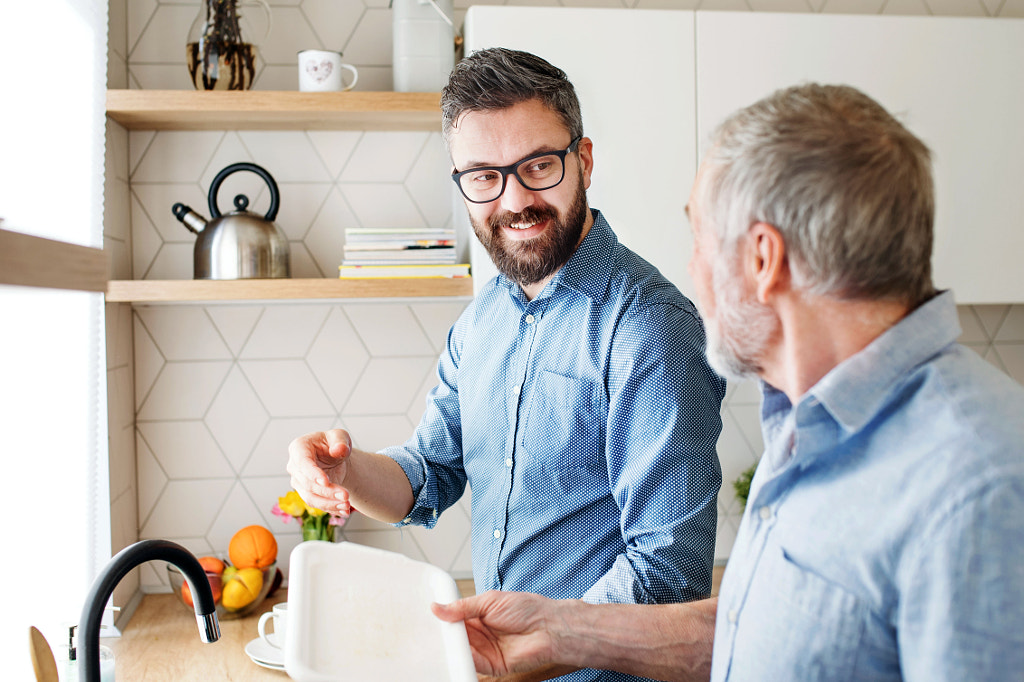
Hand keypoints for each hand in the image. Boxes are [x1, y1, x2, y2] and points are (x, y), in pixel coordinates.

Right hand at [287, 429, 353, 515]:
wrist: (335, 458)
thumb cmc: (334, 444)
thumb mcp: (340, 437)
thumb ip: (340, 441)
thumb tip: (339, 450)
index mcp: (299, 447)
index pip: (303, 463)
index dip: (313, 474)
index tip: (326, 482)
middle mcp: (295, 466)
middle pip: (307, 483)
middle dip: (327, 491)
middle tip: (346, 495)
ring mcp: (299, 482)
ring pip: (310, 497)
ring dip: (329, 503)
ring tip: (346, 505)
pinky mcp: (306, 493)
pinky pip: (316, 504)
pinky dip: (330, 508)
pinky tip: (343, 510)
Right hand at [432, 591, 560, 676]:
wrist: (548, 626)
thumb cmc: (527, 609)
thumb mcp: (489, 600)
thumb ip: (463, 606)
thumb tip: (438, 608)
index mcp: (478, 617)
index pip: (454, 620)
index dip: (442, 619)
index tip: (427, 616)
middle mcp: (480, 635)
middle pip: (455, 637)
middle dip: (443, 634)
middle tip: (427, 629)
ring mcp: (485, 651)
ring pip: (460, 652)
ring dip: (450, 647)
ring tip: (439, 638)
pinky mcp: (491, 666)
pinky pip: (471, 665)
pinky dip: (461, 660)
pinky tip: (454, 652)